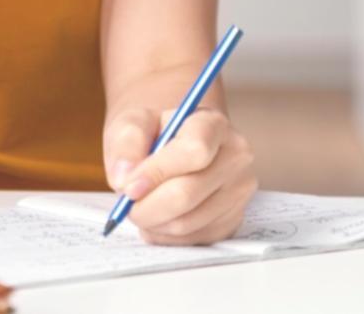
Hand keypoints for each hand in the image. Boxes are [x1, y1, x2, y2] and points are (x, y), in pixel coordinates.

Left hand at [102, 105, 258, 245]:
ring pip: (187, 222)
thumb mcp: (133, 123)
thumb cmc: (153, 133)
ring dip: (153, 222)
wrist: (173, 146)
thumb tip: (124, 179)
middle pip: (187, 193)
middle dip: (146, 206)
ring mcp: (238, 191)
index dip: (156, 172)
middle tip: (125, 205)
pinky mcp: (233, 220)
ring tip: (140, 208)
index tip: (128, 186)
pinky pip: (192, 239)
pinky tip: (157, 217)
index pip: (194, 151)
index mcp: (213, 124)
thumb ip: (126, 144)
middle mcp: (236, 157)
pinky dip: (165, 235)